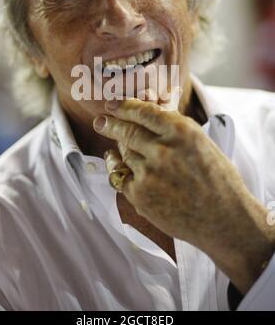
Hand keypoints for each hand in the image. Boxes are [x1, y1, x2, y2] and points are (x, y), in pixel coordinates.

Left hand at [93, 98, 274, 293]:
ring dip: (118, 147)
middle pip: (127, 130)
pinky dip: (116, 168)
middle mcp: (163, 150)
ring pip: (123, 153)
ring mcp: (149, 173)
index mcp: (182, 131)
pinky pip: (120, 176)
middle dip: (110, 124)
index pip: (144, 112)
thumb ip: (174, 128)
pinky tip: (115, 163)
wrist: (223, 219)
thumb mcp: (201, 143)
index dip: (125, 107)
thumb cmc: (218, 179)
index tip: (113, 105)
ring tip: (114, 144)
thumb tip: (151, 113)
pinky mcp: (140, 195)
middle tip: (100, 121)